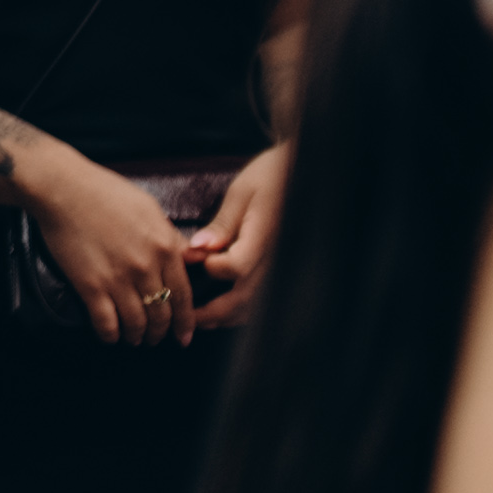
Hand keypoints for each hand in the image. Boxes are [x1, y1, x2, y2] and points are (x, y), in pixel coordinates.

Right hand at [23, 144, 198, 345]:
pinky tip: (110, 336)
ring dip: (137, 336)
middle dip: (161, 332)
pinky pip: (106, 322)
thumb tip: (189, 258)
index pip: (184, 295)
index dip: (185, 321)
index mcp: (164, 246)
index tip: (184, 335)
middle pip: (161, 314)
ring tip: (134, 339)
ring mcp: (117, 278)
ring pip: (136, 323)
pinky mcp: (89, 285)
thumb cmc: (105, 192)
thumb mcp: (150, 209)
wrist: (63, 189)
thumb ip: (171, 238)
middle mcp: (145, 267)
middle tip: (156, 339)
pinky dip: (110, 335)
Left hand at [185, 147, 288, 332]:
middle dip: (213, 311)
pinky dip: (243, 310)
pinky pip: (265, 300)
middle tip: (186, 315)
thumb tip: (196, 249)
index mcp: (266, 235)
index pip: (238, 266)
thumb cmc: (273, 176)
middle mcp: (278, 258)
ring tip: (201, 319)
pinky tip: (226, 310)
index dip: (213, 268)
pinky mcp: (285, 272)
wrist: (307, 173)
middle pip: (245, 297)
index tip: (194, 259)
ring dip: (227, 317)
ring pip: (256, 306)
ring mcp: (284, 268)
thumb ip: (221, 225)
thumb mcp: (242, 192)